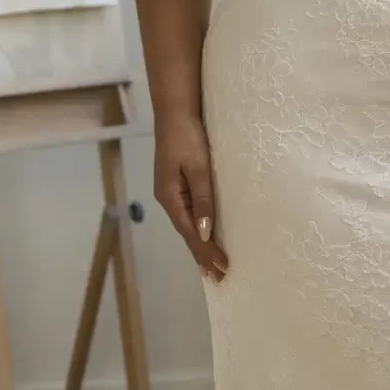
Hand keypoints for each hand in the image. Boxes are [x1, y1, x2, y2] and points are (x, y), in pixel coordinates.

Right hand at [156, 115, 227, 279]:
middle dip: (202, 256)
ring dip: (199, 246)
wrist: (174, 111)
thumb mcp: (199, 168)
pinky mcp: (175, 185)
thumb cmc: (188, 136)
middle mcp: (167, 199)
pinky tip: (201, 236)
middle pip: (187, 234)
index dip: (206, 252)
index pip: (191, 233)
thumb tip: (205, 232)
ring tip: (210, 267)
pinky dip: (195, 230)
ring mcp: (170, 193)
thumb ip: (202, 199)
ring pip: (186, 226)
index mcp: (170, 198)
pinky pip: (186, 215)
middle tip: (219, 278)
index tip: (222, 270)